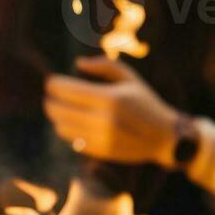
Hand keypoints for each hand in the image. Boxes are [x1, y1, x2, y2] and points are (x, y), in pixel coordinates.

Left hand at [43, 57, 178, 167]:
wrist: (164, 137)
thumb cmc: (146, 103)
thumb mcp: (131, 79)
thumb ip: (105, 66)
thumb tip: (78, 63)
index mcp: (110, 98)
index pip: (66, 90)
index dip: (54, 84)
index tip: (52, 81)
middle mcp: (103, 120)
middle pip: (58, 109)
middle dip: (50, 100)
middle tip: (51, 95)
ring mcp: (101, 138)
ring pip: (61, 126)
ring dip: (57, 116)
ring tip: (61, 109)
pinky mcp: (100, 151)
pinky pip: (71, 140)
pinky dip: (67, 130)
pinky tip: (72, 123)